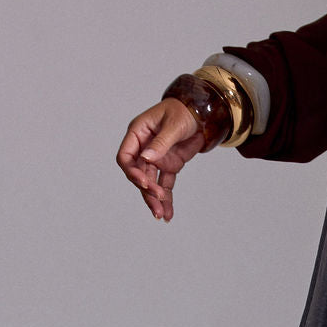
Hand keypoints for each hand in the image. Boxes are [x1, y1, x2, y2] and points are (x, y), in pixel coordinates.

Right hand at [116, 98, 205, 220]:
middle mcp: (144, 148)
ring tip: (161, 215)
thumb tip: (146, 158)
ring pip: (151, 183)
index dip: (132, 172)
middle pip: (138, 174)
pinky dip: (167, 199)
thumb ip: (161, 142)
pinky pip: (165, 184)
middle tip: (158, 202)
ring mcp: (156, 159)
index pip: (126, 157)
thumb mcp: (174, 124)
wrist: (200, 113)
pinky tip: (168, 214)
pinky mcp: (168, 166)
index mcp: (138, 133)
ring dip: (155, 199)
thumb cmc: (183, 111)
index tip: (144, 182)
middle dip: (147, 190)